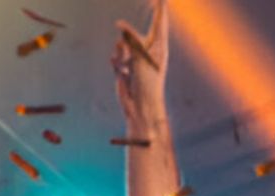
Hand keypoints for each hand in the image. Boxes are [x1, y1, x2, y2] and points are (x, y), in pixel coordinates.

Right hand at [111, 1, 169, 126]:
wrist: (141, 106)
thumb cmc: (148, 83)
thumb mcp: (142, 56)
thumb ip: (131, 38)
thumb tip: (119, 25)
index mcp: (159, 47)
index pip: (159, 23)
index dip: (159, 9)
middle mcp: (148, 52)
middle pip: (135, 33)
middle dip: (128, 35)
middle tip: (124, 32)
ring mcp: (135, 60)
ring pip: (121, 45)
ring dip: (121, 54)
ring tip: (127, 66)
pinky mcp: (125, 68)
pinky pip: (115, 57)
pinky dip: (117, 64)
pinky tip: (122, 74)